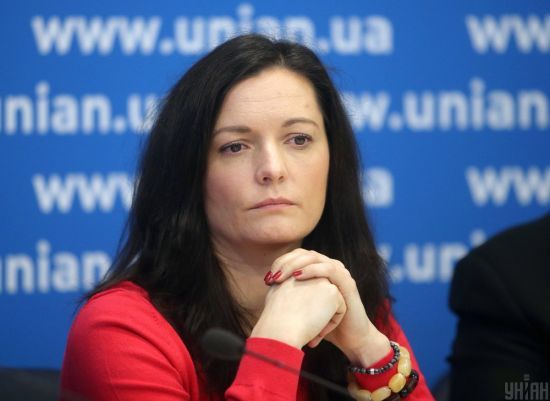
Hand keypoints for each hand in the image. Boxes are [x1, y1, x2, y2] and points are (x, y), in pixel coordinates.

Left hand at [267, 248, 389, 365]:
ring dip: (295, 265)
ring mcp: (339, 273)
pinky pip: (329, 269)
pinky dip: (312, 270)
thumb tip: (269, 285)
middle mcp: (329, 267)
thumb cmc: (322, 324)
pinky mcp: (347, 282)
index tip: (267, 278)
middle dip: (285, 263)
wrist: (348, 339)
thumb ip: (290, 292)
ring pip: (314, 257)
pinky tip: (298, 277)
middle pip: (303, 254)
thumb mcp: (302, 306)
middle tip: (272, 277)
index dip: (280, 263)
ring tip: (281, 278)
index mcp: (318, 269)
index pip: (296, 256)